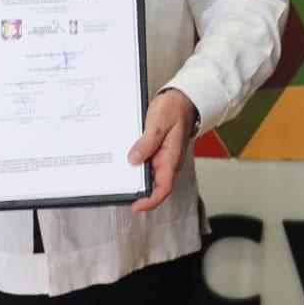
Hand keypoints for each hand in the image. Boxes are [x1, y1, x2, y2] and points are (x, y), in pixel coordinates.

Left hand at [128, 88, 198, 212]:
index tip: (135, 205)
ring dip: (137, 178)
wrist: (183, 99)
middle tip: (121, 191)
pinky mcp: (158, 151)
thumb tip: (134, 160)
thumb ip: (147, 142)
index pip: (164, 188)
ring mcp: (164, 158)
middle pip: (155, 186)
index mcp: (171, 158)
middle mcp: (168, 162)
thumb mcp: (159, 123)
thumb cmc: (174, 109)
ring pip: (150, 175)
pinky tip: (127, 161)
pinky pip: (147, 164)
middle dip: (139, 192)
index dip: (150, 201)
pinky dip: (137, 165)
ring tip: (120, 177)